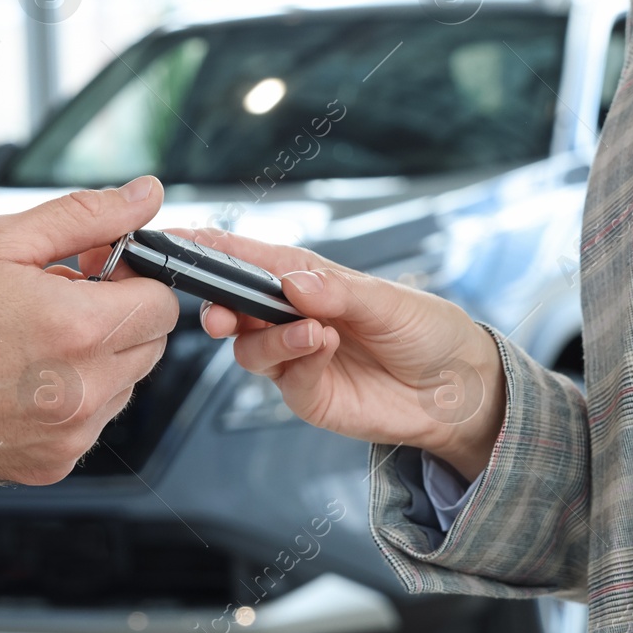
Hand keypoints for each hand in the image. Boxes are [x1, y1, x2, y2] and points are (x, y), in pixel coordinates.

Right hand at [0, 176, 178, 484]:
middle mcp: (81, 392)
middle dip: (116, 315)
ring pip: (125, 385)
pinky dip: (71, 398)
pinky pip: (91, 424)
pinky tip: (21, 376)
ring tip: (31, 338)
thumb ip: (85, 216)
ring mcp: (67, 436)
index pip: (162, 302)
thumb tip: (144, 196)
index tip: (98, 272)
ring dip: (97, 358)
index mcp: (75, 330)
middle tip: (58, 297)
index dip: (132, 279)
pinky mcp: (50, 464)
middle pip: (150, 345)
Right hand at [150, 229, 505, 480]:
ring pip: (250, 348)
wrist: (458, 391)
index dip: (206, 247)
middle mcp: (290, 315)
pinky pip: (284, 377)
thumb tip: (293, 282)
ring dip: (273, 339)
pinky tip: (325, 349)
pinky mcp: (306, 393)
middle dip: (219, 306)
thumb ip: (338, 290)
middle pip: (231, 306)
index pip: (246, 257)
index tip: (174, 239)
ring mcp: (294, 356)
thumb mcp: (389, 300)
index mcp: (305, 276)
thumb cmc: (427, 330)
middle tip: (225, 313)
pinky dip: (298, 361)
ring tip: (315, 333)